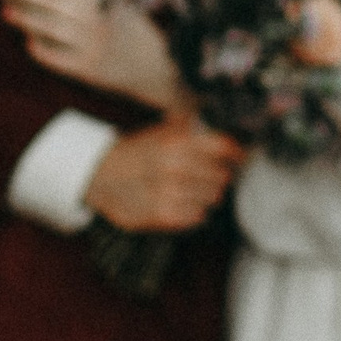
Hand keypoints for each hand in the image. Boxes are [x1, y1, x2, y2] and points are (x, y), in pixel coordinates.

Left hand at [0, 0, 183, 110]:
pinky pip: (57, 58)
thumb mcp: (145, 2)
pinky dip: (40, 50)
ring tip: (6, 10)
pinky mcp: (90, 71)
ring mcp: (93, 46)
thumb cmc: (150, 34)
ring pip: (50, 28)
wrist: (166, 73)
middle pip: (53, 2)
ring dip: (25, 18)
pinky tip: (28, 42)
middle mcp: (100, 20)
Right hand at [86, 115, 240, 232]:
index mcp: (176, 142)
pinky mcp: (163, 215)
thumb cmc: (135, 153)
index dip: (237, 153)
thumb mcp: (160, 132)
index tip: (240, 157)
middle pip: (223, 175)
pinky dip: (196, 211)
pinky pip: (199, 216)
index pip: (224, 147)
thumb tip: (221, 124)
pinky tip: (183, 202)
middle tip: (211, 175)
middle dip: (220, 176)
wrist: (99, 177)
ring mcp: (169, 192)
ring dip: (208, 194)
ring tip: (193, 189)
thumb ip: (190, 128)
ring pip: (214, 197)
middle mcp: (175, 166)